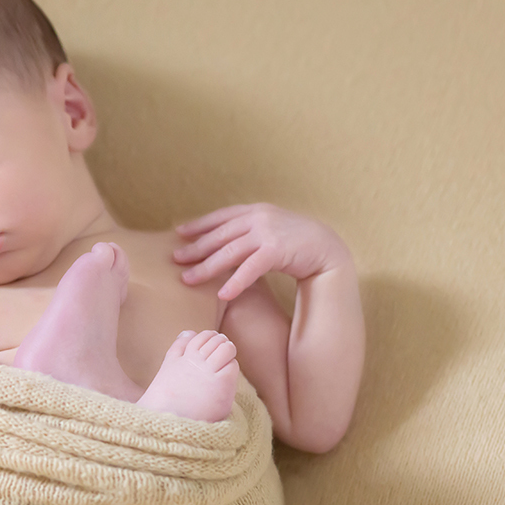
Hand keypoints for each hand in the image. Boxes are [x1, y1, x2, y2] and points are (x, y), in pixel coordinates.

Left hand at [174, 203, 350, 299]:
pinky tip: (222, 293)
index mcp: (255, 211)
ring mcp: (268, 232)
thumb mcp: (270, 230)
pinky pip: (250, 269)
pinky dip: (235, 282)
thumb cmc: (296, 243)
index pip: (220, 217)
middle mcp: (259, 217)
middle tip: (175, 259)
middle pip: (219, 235)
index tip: (179, 232)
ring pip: (229, 252)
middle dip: (196, 248)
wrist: (328, 248)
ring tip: (189, 279)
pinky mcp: (277, 250)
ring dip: (207, 267)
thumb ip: (249, 232)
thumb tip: (224, 243)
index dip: (199, 224)